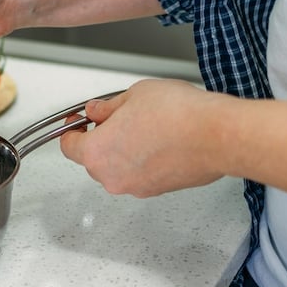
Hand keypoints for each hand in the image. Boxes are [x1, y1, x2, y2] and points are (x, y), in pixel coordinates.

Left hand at [60, 79, 286, 200]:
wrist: (218, 135)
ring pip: (118, 167)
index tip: (80, 119)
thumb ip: (108, 108)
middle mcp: (113, 177)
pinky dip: (143, 159)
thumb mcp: (133, 95)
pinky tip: (160, 138)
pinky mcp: (159, 190)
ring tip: (145, 123)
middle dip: (101, 138)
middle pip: (93, 159)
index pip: (68, 146)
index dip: (72, 129)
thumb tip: (96, 112)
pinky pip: (140, 174)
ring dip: (123, 149)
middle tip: (117, 115)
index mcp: (97, 153)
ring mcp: (137, 188)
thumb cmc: (177, 114)